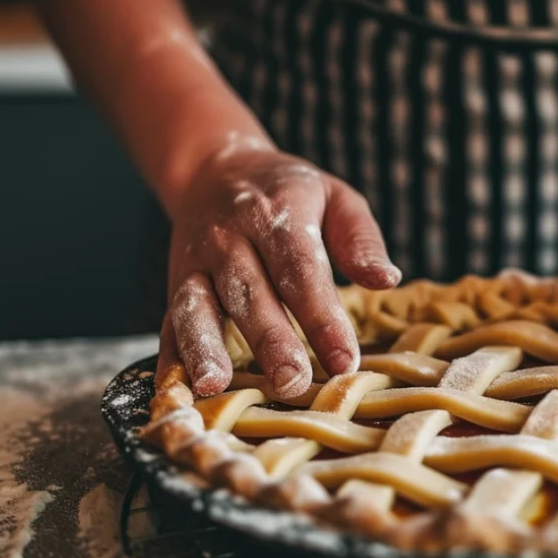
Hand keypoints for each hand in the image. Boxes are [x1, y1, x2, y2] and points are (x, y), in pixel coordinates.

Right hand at [160, 147, 399, 399]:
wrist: (217, 170)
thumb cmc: (290, 195)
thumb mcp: (335, 198)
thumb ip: (361, 240)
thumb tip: (387, 280)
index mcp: (276, 213)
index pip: (301, 269)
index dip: (322, 317)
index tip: (344, 360)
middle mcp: (229, 237)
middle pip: (250, 293)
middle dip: (270, 341)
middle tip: (294, 383)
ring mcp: (196, 261)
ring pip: (197, 306)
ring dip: (205, 348)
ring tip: (218, 385)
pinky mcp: (175, 283)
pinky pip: (169, 320)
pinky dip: (172, 355)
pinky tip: (179, 387)